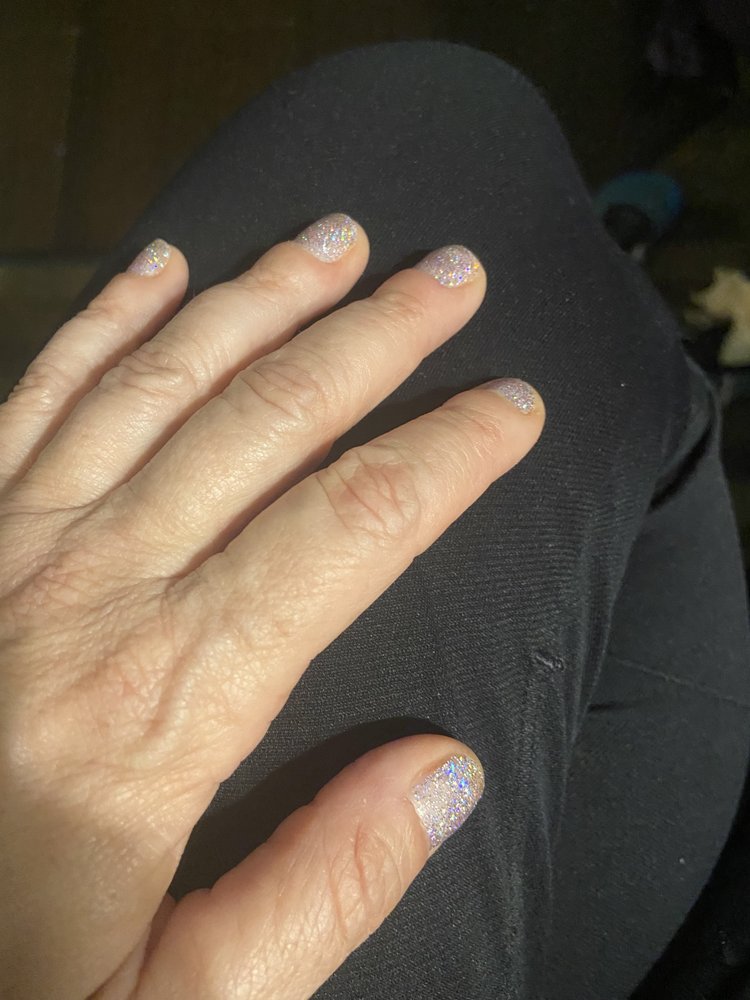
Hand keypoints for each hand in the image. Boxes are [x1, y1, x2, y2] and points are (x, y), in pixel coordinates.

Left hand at [0, 214, 543, 998]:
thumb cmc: (6, 977)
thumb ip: (318, 891)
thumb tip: (449, 771)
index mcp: (164, 701)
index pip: (352, 529)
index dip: (448, 455)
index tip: (513, 406)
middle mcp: (90, 590)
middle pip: (268, 421)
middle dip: (375, 338)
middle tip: (450, 272)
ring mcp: (11, 545)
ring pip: (162, 380)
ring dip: (258, 300)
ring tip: (334, 238)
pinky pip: (37, 394)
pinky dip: (105, 323)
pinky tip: (161, 269)